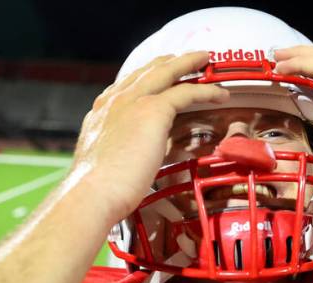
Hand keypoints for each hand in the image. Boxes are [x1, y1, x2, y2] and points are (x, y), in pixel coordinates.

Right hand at [71, 52, 229, 220]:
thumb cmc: (96, 192)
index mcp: (101, 114)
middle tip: (187, 59)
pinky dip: (206, 90)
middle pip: (146, 71)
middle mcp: (114, 102)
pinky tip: (220, 93)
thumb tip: (134, 163)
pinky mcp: (153, 111)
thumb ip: (120, 156)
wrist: (92, 193)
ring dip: (189, 64)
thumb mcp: (104, 166)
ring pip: (167, 72)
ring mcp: (133, 102)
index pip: (126, 87)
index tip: (157, 75)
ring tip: (205, 61)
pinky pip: (187, 92)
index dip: (145, 77)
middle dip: (168, 62)